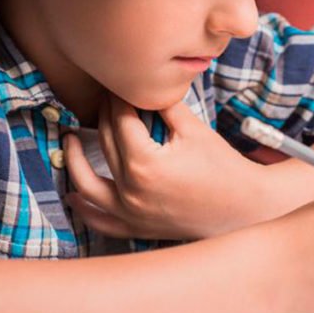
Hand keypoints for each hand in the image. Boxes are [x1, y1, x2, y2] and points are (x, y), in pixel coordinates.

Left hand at [63, 94, 265, 239]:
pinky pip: (101, 221)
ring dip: (75, 161)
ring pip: (88, 184)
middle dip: (104, 117)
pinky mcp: (137, 228)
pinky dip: (84, 209)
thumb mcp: (194, 130)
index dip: (118, 99)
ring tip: (69, 140)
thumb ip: (164, 106)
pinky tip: (74, 195)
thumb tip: (144, 85)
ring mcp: (131, 213)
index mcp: (144, 162)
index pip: (120, 121)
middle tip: (105, 100)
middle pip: (105, 144)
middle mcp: (131, 190)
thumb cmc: (224, 167)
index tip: (116, 85)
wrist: (244, 207)